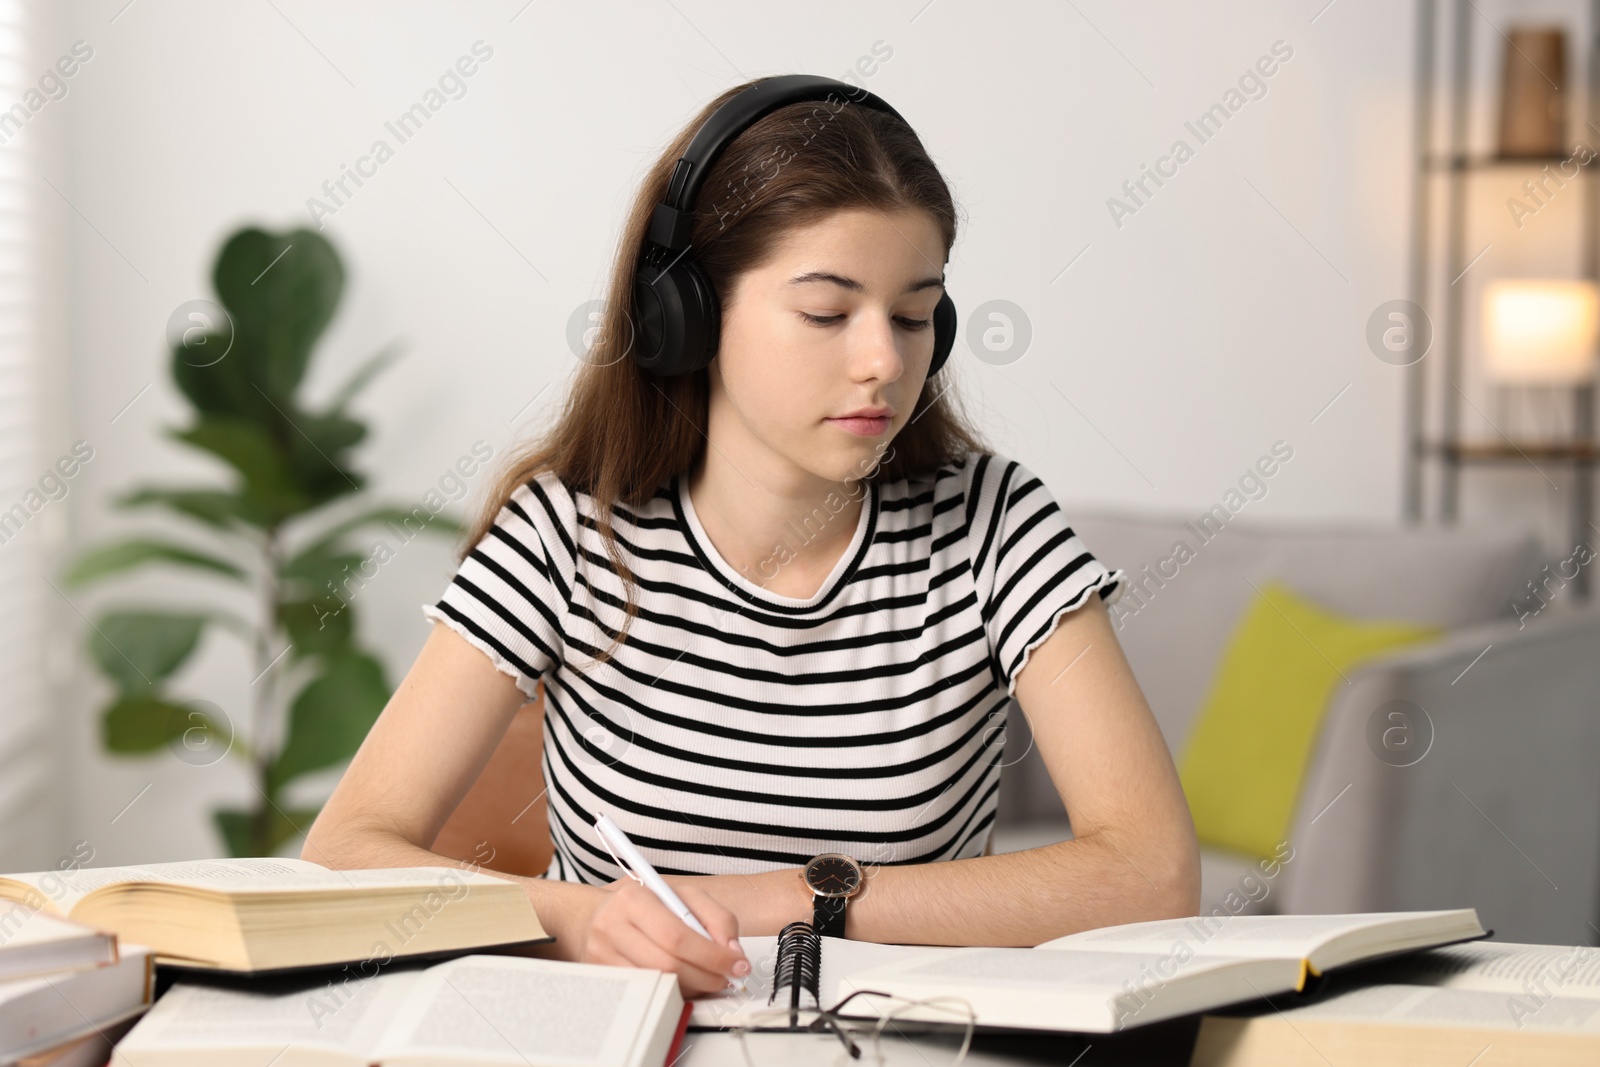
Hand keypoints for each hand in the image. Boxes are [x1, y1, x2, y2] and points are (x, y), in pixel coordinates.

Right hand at [574, 877, 750, 998]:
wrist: (597, 917)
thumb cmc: (645, 905)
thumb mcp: (684, 896)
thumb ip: (716, 917)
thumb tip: (732, 950)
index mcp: (634, 898)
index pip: (677, 935)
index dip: (712, 955)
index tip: (736, 964)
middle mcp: (612, 926)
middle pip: (667, 964)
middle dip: (706, 976)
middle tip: (726, 977)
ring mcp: (601, 955)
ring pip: (657, 983)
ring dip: (692, 987)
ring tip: (706, 978)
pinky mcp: (601, 978)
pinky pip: (645, 993)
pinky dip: (672, 992)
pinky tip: (683, 982)